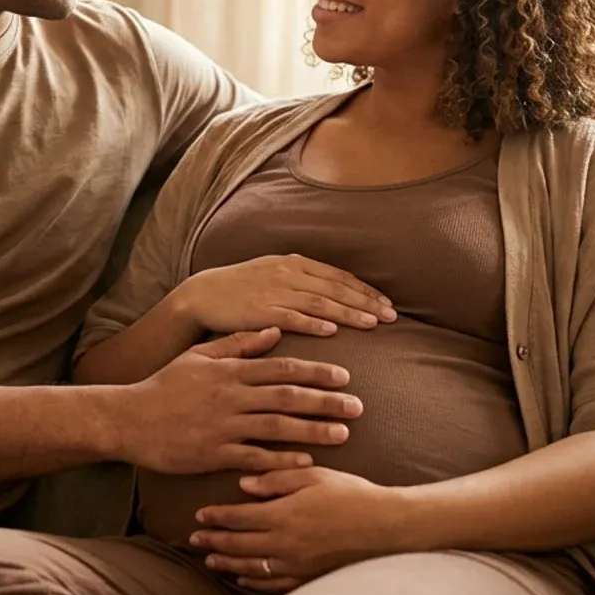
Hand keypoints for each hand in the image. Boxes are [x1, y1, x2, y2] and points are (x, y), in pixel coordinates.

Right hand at [121, 329, 360, 474]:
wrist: (128, 419)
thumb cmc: (165, 386)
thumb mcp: (199, 357)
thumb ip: (238, 344)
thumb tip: (275, 330)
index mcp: (229, 371)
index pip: (281, 368)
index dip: (315, 371)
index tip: (344, 376)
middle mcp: (230, 397)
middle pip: (287, 397)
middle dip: (325, 401)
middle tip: (358, 406)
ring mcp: (223, 426)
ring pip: (277, 427)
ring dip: (313, 431)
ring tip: (343, 434)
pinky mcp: (214, 454)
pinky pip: (254, 457)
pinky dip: (281, 460)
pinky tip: (306, 463)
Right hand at [168, 254, 396, 337]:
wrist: (203, 295)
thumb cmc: (240, 288)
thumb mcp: (274, 272)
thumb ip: (303, 279)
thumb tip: (334, 290)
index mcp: (293, 263)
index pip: (338, 276)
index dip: (365, 290)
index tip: (387, 304)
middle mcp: (287, 274)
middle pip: (336, 288)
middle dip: (366, 302)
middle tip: (392, 317)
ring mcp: (274, 291)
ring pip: (320, 302)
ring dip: (349, 313)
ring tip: (373, 324)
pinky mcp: (261, 310)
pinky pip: (292, 317)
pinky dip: (313, 323)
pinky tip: (332, 331)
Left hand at [189, 467, 406, 592]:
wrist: (386, 526)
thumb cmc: (352, 494)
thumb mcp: (314, 476)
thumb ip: (276, 480)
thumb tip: (244, 485)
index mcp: (284, 514)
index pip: (238, 517)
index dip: (216, 516)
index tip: (199, 514)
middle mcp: (285, 543)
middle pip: (238, 544)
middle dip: (213, 540)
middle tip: (194, 538)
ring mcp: (296, 564)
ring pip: (251, 567)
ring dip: (227, 562)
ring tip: (211, 559)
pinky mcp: (309, 577)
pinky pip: (273, 583)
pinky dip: (254, 581)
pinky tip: (243, 576)